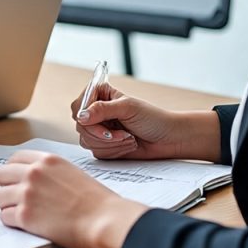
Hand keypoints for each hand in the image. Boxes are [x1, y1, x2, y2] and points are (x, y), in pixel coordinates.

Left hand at [0, 150, 147, 247]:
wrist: (106, 220)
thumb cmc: (97, 201)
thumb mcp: (72, 173)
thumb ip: (49, 172)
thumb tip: (33, 179)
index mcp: (47, 160)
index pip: (14, 158)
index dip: (13, 171)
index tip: (15, 180)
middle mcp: (34, 173)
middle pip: (1, 175)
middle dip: (7, 187)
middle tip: (17, 198)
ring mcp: (27, 194)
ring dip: (8, 206)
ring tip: (23, 213)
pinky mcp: (25, 216)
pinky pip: (4, 217)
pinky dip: (12, 222)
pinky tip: (26, 224)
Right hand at [72, 85, 220, 162]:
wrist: (168, 139)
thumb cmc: (153, 118)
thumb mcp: (128, 108)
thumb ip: (102, 109)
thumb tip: (81, 116)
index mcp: (100, 96)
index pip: (78, 105)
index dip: (86, 116)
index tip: (101, 122)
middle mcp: (96, 112)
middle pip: (81, 126)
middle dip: (102, 134)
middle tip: (122, 133)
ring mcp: (98, 130)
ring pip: (86, 141)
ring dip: (111, 143)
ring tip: (128, 138)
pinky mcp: (103, 146)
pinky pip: (96, 152)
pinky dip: (114, 151)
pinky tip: (127, 145)